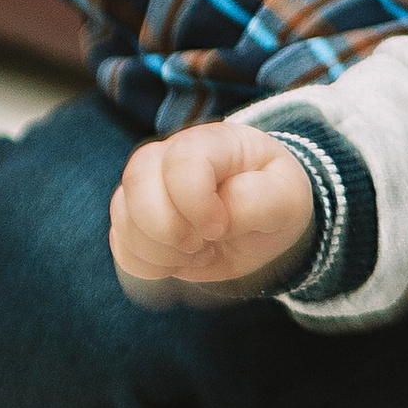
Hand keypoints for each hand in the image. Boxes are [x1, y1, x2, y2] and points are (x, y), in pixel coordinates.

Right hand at [109, 118, 315, 305]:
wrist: (261, 223)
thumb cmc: (274, 201)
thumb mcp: (286, 200)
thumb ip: (257, 202)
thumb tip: (218, 216)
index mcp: (212, 143)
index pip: (182, 161)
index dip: (195, 203)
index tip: (220, 229)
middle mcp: (169, 157)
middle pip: (138, 181)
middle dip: (168, 229)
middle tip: (205, 245)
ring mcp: (147, 187)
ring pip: (123, 216)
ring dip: (160, 250)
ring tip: (198, 252)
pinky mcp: (134, 221)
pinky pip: (120, 245)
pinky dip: (148, 264)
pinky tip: (179, 261)